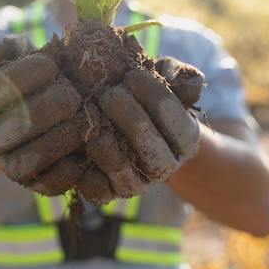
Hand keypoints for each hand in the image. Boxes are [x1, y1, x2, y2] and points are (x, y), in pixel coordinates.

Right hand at [0, 34, 83, 193]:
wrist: (13, 125)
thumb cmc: (20, 83)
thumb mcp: (10, 59)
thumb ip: (7, 47)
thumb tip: (9, 46)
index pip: (3, 85)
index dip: (31, 71)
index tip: (53, 64)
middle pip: (22, 121)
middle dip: (55, 104)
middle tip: (75, 93)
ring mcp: (8, 162)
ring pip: (35, 156)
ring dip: (66, 135)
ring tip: (84, 118)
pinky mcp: (30, 183)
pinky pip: (50, 182)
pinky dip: (72, 167)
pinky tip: (87, 145)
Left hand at [87, 58, 202, 194]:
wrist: (128, 122)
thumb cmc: (146, 94)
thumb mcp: (165, 78)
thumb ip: (177, 74)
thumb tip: (182, 82)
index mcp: (186, 139)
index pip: (178, 124)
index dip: (156, 98)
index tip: (132, 74)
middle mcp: (167, 166)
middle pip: (155, 154)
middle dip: (132, 122)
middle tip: (109, 95)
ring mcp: (140, 183)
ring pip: (130, 178)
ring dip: (111, 152)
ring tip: (94, 124)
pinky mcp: (112, 192)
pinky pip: (102, 193)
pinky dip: (91, 178)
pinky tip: (82, 150)